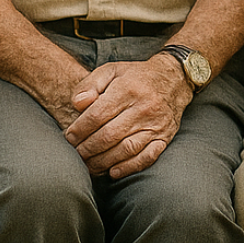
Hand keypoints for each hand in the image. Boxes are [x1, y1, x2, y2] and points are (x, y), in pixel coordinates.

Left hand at [64, 56, 192, 177]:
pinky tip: (113, 172)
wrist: (174, 79)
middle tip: (75, 155)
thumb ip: (90, 85)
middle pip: (109, 135)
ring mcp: (156, 124)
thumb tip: (78, 105)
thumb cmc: (135, 76)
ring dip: (103, 161)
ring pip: (125, 149)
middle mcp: (143, 107)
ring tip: (88, 166)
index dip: (80, 129)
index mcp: (127, 88)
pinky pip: (147, 157)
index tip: (69, 137)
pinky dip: (129, 167)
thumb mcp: (111, 71)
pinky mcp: (165, 137)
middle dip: (87, 148)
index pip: (97, 114)